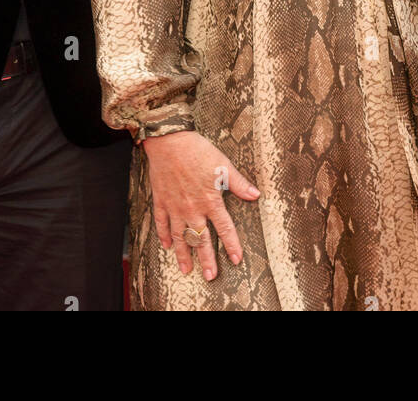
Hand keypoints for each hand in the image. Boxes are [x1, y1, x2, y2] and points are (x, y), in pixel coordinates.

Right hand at [142, 130, 257, 280]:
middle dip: (206, 259)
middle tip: (210, 276)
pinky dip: (164, 235)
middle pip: (201, 239)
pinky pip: (162, 223)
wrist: (170, 142)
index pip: (224, 227)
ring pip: (180, 236)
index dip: (231, 244)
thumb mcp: (223, 165)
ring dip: (183, 254)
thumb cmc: (198, 151)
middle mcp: (192, 208)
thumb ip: (239, 183)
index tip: (235, 259)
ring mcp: (175, 207)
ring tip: (186, 269)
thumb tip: (256, 195)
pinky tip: (166, 246)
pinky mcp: (161, 201)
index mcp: (210, 200)